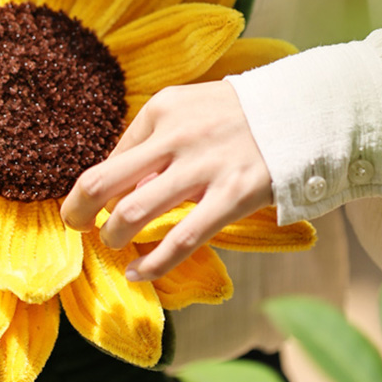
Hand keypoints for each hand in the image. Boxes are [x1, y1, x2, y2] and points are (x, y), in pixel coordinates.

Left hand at [61, 81, 272, 279]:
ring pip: (134, 212)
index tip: (92, 206)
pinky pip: (182, 239)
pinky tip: (137, 273)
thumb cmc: (238, 114)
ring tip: (113, 244)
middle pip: (102, 182)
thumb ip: (153, 140)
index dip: (94, 188)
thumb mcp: (188, 107)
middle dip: (78, 211)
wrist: (305, 111)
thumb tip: (124, 187)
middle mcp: (176, 136)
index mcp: (161, 111)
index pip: (110, 157)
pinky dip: (152, 264)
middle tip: (76, 226)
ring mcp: (204, 167)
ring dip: (113, 236)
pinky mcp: (233, 196)